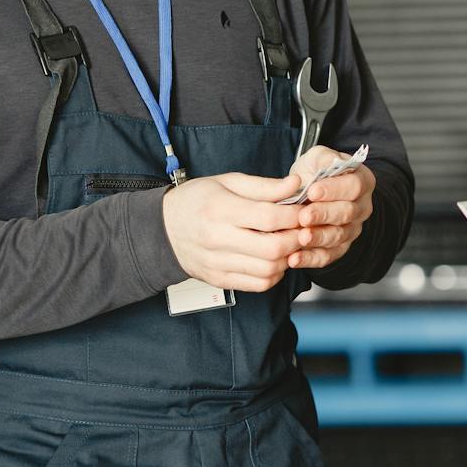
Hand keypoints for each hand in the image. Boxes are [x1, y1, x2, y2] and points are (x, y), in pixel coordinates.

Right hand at [161, 171, 306, 291]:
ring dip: (288, 258)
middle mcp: (217, 238)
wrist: (163, 229)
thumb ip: (264, 186)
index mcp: (220, 208)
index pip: (269, 217)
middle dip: (297, 239)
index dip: (294, 215)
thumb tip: (295, 184)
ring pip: (268, 270)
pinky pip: (257, 284)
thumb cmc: (197, 200)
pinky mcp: (219, 279)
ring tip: (289, 243)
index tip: (303, 210)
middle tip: (303, 229)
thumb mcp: (227, 182)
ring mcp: (217, 263)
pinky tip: (273, 259)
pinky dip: (274, 274)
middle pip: (273, 248)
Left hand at [284, 144, 375, 271]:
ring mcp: (351, 230)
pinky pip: (327, 257)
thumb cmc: (314, 173)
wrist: (308, 194)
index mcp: (362, 181)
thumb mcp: (318, 158)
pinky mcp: (338, 249)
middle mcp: (361, 208)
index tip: (312, 191)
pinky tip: (294, 259)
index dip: (334, 190)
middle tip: (304, 215)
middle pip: (347, 213)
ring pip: (338, 236)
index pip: (353, 186)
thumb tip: (330, 162)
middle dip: (324, 215)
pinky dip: (310, 259)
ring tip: (301, 238)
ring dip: (318, 238)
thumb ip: (324, 158)